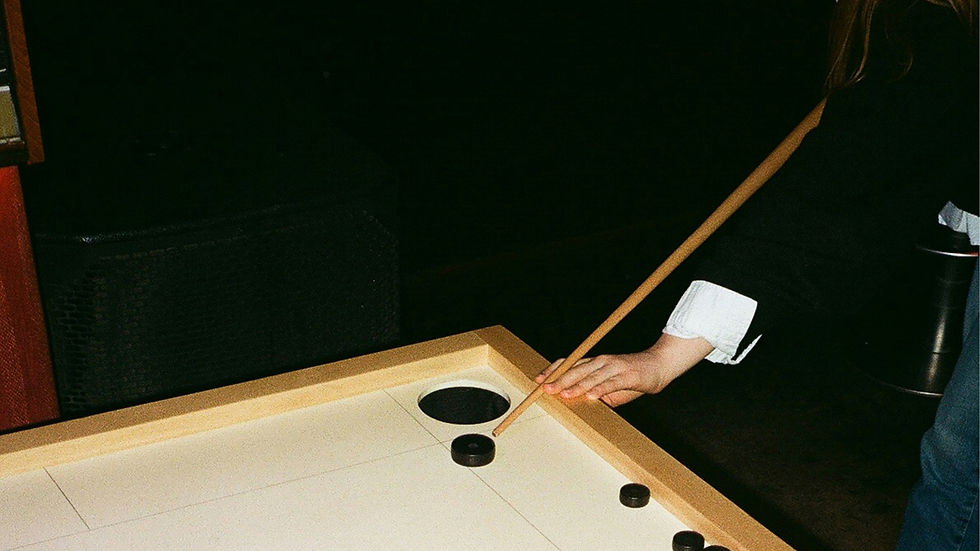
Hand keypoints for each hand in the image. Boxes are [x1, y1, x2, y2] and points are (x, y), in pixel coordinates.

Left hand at [534, 334, 713, 406]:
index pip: (570, 364)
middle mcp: (601, 361)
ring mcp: (614, 367)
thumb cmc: (631, 378)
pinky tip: (592, 396)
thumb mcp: (609, 387)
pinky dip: (601, 389)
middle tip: (546, 389)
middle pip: (577, 370)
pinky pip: (611, 383)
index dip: (553, 370)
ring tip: (565, 394)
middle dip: (560, 380)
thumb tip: (577, 402)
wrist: (659, 366)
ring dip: (577, 385)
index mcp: (594, 363)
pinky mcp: (627, 375)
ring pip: (592, 376)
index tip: (539, 380)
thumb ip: (593, 392)